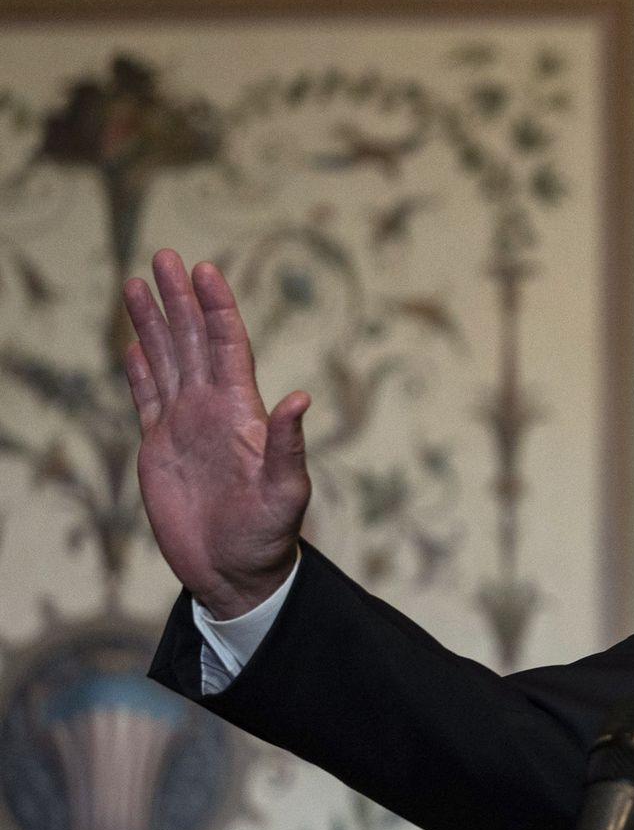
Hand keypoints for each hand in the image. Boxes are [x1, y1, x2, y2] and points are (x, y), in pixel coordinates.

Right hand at [124, 250, 311, 618]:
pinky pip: (147, 398)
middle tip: (165, 256)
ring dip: (155, 323)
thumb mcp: (287, 492)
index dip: (217, 308)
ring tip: (139, 283)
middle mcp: (213, 410)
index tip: (205, 270)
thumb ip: (289, 446)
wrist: (236, 573)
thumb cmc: (269, 536)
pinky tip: (136, 343)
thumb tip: (301, 399)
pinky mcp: (160, 448)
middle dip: (179, 299)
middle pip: (194, 341)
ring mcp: (186, 426)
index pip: (229, 346)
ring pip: (168, 361)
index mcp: (243, 412)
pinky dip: (141, 369)